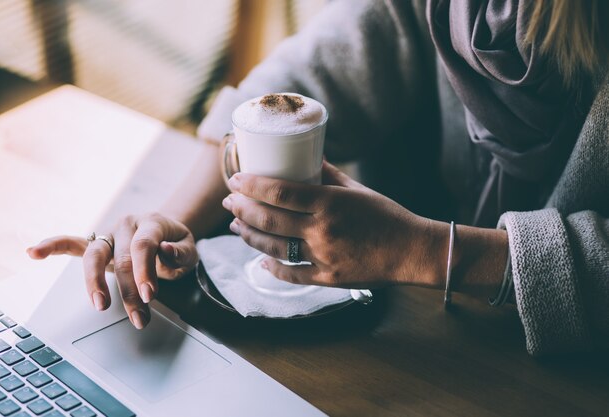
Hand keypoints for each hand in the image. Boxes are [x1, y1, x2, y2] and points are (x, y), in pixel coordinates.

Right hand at [27, 213, 197, 328]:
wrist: (166, 231)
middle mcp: (126, 224)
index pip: (143, 246)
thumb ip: (181, 252)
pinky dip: (53, 246)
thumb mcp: (189, 247)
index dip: (145, 271)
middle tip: (139, 316)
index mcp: (151, 222)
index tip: (149, 296)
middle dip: (128, 290)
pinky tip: (34, 253)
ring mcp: (108, 233)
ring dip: (94, 282)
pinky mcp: (96, 243)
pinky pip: (71, 243)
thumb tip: (165, 252)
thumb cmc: (176, 243)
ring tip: (99, 305)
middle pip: (120, 257)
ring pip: (93, 254)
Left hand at [222, 161, 433, 287]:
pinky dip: (272, 266)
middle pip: (269, 220)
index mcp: (330, 203)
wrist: (412, 252)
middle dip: (242, 209)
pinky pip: (291, 274)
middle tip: (230, 201)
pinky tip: (260, 259)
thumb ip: (329, 175)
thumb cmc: (387, 216)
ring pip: (274, 247)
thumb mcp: (358, 190)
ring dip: (249, 235)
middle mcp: (322, 230)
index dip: (252, 185)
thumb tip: (308, 156)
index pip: (280, 192)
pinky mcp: (327, 279)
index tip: (235, 179)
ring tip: (237, 225)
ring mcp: (323, 257)